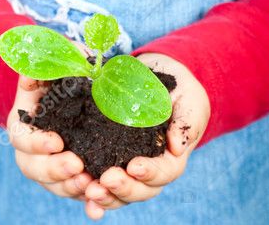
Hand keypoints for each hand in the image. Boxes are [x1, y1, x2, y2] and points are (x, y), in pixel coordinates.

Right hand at [5, 39, 110, 219]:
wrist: (77, 88)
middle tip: (78, 166)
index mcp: (24, 123)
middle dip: (54, 171)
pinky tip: (97, 203)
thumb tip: (47, 64)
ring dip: (70, 187)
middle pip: (33, 169)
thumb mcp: (57, 60)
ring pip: (54, 186)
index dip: (37, 144)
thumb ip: (53, 58)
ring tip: (91, 182)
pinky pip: (74, 192)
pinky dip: (84, 200)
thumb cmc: (63, 72)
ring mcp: (50, 165)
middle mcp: (33, 149)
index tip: (57, 141)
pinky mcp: (69, 175)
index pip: (22, 139)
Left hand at [82, 53, 210, 216]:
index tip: (134, 167)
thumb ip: (187, 121)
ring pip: (118, 192)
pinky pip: (98, 178)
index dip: (150, 173)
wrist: (153, 74)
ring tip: (88, 190)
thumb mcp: (189, 98)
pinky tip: (80, 191)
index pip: (164, 172)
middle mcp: (149, 168)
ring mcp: (126, 164)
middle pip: (140, 189)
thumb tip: (177, 146)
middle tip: (106, 180)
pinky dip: (88, 189)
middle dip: (123, 188)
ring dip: (104, 195)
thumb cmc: (177, 88)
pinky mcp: (106, 155)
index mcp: (171, 156)